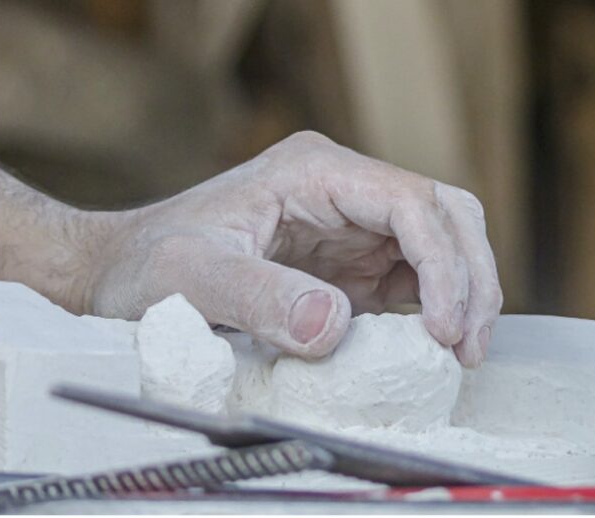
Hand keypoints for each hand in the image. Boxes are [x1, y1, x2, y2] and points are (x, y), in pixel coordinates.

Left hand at [84, 131, 501, 366]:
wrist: (122, 271)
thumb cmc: (148, 263)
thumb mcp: (191, 278)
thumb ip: (258, 297)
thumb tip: (335, 325)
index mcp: (314, 172)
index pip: (410, 201)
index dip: (442, 264)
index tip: (442, 328)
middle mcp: (342, 189)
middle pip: (444, 214)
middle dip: (471, 276)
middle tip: (468, 346)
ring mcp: (350, 224)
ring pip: (441, 243)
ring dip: (464, 293)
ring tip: (462, 353)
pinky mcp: (348, 261)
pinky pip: (413, 276)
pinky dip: (436, 308)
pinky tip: (433, 347)